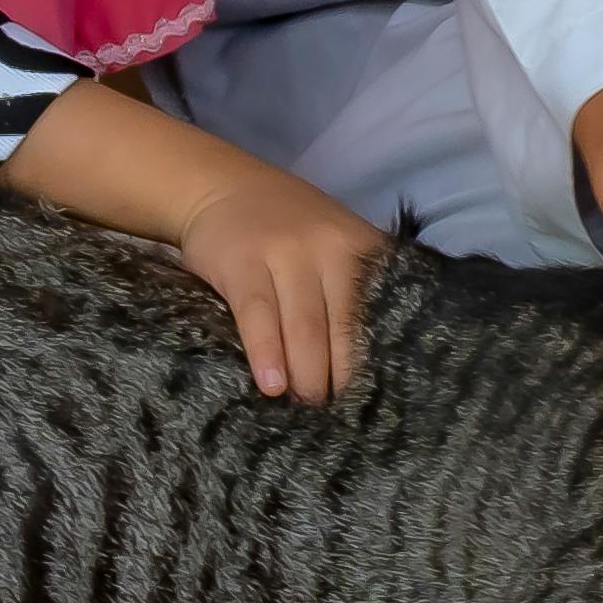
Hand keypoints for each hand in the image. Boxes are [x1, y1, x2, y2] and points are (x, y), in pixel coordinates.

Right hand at [169, 164, 387, 402]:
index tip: (378, 398)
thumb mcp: (333, 242)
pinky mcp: (243, 263)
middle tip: (340, 416)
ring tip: (308, 409)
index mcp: (362, 246)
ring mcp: (286, 253)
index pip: (379, 311)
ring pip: (304, 325)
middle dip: (342, 376)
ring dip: (307, 373)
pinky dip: (266, 354)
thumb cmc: (289, 228)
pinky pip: (258, 315)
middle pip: (343, 325)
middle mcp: (331, 247)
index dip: (377, 358)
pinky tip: (271, 385)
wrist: (223, 186)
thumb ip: (350, 287)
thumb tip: (367, 362)